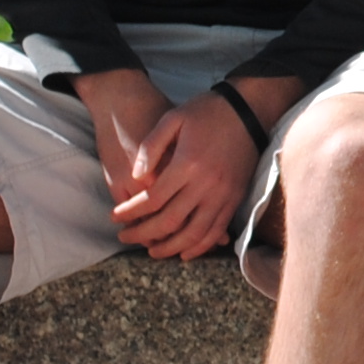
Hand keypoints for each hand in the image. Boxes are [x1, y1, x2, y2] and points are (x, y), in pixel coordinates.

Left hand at [81, 69, 255, 259]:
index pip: (153, 198)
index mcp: (187, 164)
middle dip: (144, 233)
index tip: (115, 217)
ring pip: (194, 233)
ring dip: (171, 247)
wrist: (248, 111)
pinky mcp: (235, 199)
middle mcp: (206, 184)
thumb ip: (151, 147)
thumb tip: (136, 176)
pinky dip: (200, 246)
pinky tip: (185, 252)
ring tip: (152, 251)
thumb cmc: (206, 112)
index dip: (131, 212)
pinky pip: (217, 230)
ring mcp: (223, 194)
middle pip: (170, 221)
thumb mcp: (173, 118)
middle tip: (125, 237)